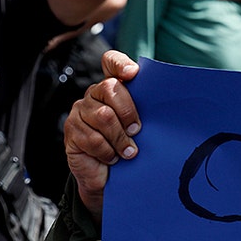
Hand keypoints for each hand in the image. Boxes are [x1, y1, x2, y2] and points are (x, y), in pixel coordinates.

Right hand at [64, 50, 141, 221]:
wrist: (108, 178)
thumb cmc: (128, 148)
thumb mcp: (140, 128)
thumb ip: (147, 111)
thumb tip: (169, 104)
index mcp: (112, 88)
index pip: (111, 62)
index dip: (120, 64)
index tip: (133, 74)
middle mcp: (94, 95)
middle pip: (109, 88)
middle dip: (128, 112)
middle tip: (137, 131)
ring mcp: (79, 112)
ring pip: (103, 116)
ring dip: (120, 138)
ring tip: (129, 152)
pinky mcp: (71, 131)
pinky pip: (92, 138)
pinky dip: (107, 152)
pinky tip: (112, 158)